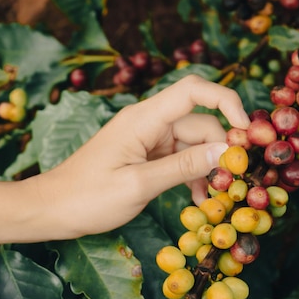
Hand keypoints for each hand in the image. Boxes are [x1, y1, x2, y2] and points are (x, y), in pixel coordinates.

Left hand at [31, 74, 249, 237]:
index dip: (226, 101)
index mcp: (143, 119)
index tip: (246, 131)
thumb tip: (226, 152)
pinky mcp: (145, 155)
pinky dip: (192, 174)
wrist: (51, 209)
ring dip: (207, 167)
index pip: (193, 90)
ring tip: (214, 198)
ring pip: (193, 142)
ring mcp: (147, 139)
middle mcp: (148, 122)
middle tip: (233, 182)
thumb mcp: (139, 185)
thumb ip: (183, 167)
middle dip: (221, 149)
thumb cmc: (87, 198)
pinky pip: (179, 157)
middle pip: (199, 122)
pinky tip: (199, 199)